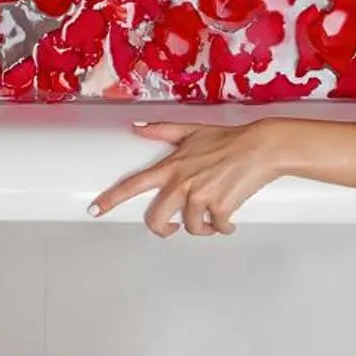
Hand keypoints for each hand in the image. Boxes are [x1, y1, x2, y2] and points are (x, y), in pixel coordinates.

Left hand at [90, 120, 286, 235]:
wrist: (260, 148)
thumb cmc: (228, 139)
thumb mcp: (191, 130)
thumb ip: (162, 130)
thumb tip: (136, 126)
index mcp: (171, 167)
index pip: (133, 184)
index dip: (111, 199)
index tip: (95, 210)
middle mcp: (182, 183)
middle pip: (156, 218)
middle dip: (162, 229)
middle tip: (170, 228)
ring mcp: (200, 197)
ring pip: (190, 227)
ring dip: (201, 226)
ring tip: (211, 215)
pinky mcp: (220, 209)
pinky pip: (217, 228)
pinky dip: (224, 227)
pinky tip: (229, 217)